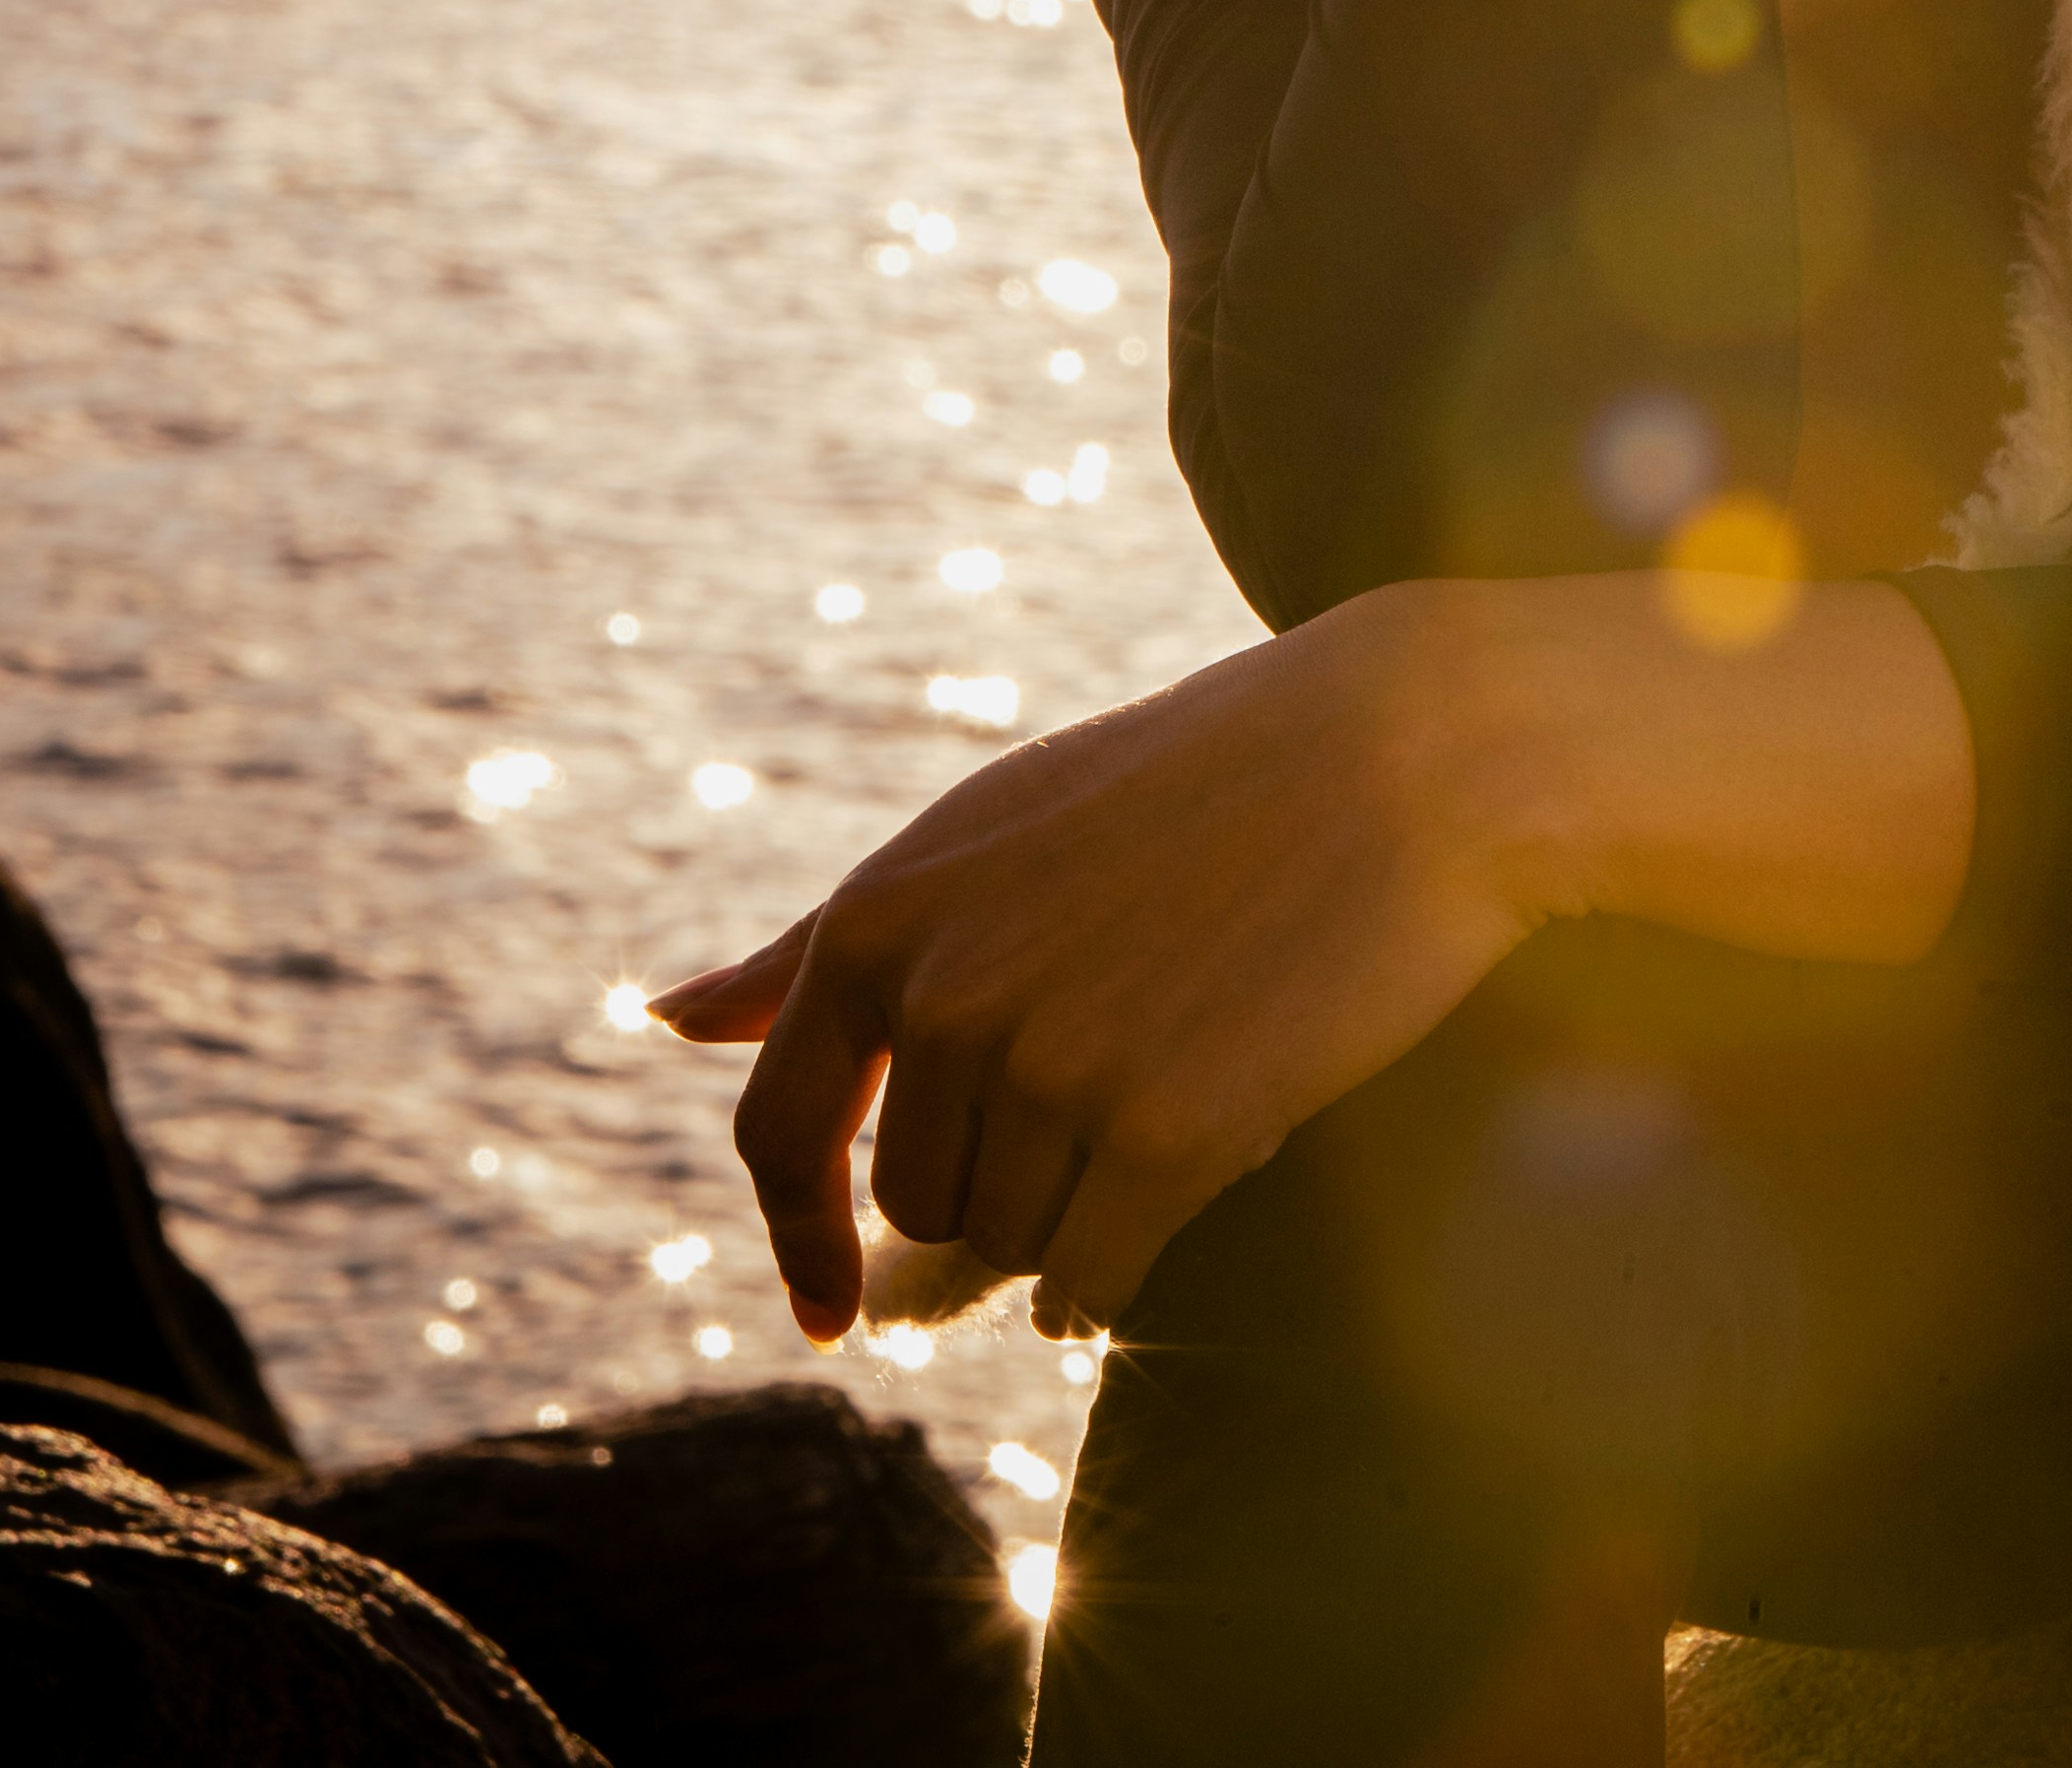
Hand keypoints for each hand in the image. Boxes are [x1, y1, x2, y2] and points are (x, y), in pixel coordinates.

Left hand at [648, 586, 1539, 1341]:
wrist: (1409, 750)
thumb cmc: (1197, 783)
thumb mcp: (984, 832)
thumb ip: (819, 943)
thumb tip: (662, 1020)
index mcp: (881, 915)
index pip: (779, 1130)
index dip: (797, 1237)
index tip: (831, 1319)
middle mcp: (942, 997)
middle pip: (920, 1205)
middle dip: (1007, 1178)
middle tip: (1127, 1063)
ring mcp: (1050, 1070)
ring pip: (1017, 1244)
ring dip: (1087, 1202)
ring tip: (1187, 1063)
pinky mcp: (1163, 1137)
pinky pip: (1097, 1281)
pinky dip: (1124, 1271)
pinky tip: (1194, 1173)